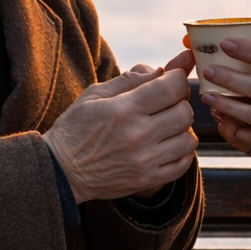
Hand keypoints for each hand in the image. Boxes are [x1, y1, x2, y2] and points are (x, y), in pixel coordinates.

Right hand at [45, 62, 196, 202]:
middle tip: (165, 103)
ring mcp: (145, 161)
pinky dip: (182, 151)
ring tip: (166, 125)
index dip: (178, 77)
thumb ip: (130, 79)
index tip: (171, 78)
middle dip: (180, 102)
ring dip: (182, 128)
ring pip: (189, 139)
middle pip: (185, 112)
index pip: (172, 87)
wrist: (61, 171)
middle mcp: (138, 135)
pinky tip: (168, 144)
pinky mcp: (148, 180)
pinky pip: (183, 164)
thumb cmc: (76, 127)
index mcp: (124, 109)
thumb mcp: (95, 94)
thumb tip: (162, 69)